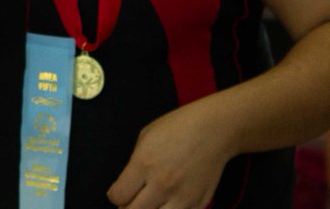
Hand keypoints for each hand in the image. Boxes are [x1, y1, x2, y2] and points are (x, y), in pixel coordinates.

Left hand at [107, 101, 234, 207]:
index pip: (118, 196)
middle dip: (128, 208)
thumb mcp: (145, 138)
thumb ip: (133, 166)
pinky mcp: (198, 204)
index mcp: (144, 164)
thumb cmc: (178, 129)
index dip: (115, 196)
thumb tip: (126, 187)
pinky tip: (168, 203)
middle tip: (132, 201)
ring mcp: (182, 197)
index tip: (119, 192)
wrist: (213, 130)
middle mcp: (162, 184)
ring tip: (150, 203)